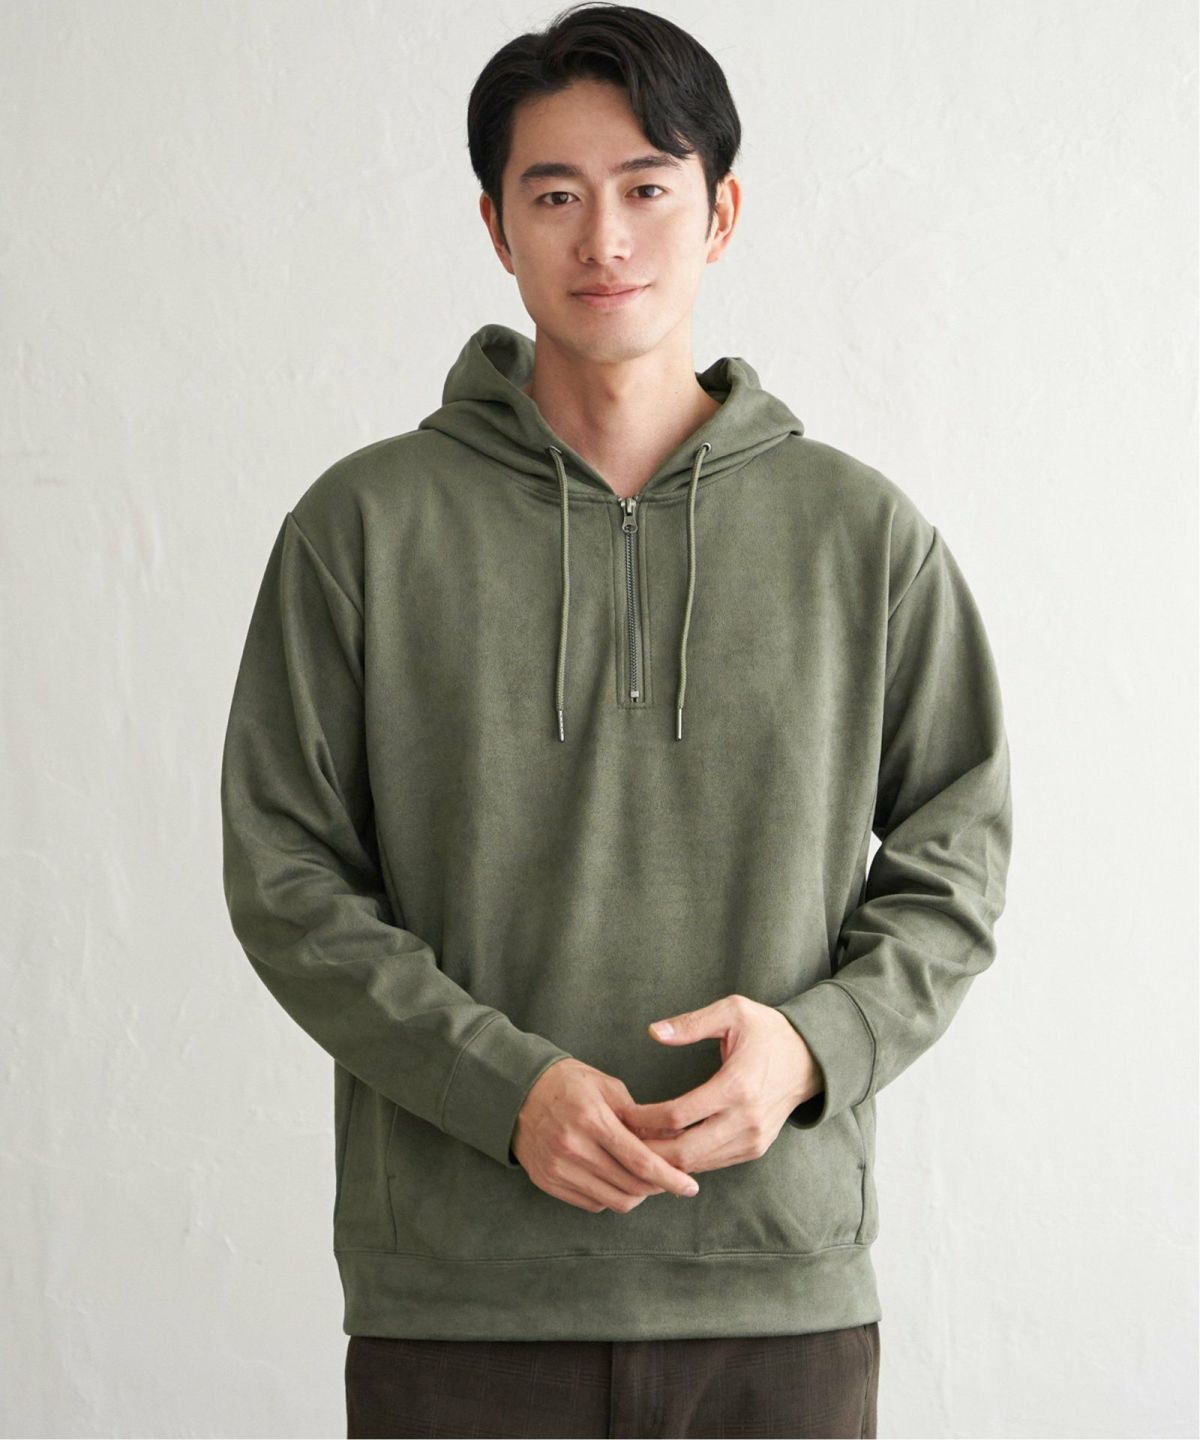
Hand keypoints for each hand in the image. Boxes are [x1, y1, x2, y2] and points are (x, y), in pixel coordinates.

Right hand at [511, 1057, 702, 1212]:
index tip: (691, 1186)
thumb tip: (673, 1141)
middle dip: (658, 1188)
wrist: (516, 1091)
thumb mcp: (606, 1087)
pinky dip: (611, 1195)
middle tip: (671, 1180)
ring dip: (636, 1194)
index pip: (640, 1162)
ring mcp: (558, 1169)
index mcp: (591, 1120)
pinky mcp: (548, 1183)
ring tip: (644, 1178)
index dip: (670, 1179)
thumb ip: (638, 1117)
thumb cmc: (568, 1083)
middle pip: (630, 1187)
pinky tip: (614, 1177)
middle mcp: (573, 1149)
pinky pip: (592, 1203)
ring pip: (613, 1201)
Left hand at [615, 995, 824, 1174]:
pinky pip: (713, 1164)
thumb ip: (691, 1023)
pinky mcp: (755, 1148)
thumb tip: (653, 1032)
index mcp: (736, 1085)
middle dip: (647, 1151)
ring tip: (634, 1148)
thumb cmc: (768, 1031)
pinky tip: (663, 1150)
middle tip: (619, 1141)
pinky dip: (686, 1162)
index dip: (643, 1119)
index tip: (621, 1114)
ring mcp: (753, 1139)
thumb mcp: (733, 1012)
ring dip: (664, 1161)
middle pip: (684, 1151)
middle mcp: (745, 1119)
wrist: (811, 1059)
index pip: (677, 1115)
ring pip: (698, 1165)